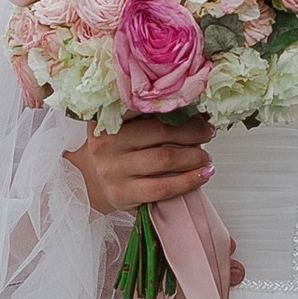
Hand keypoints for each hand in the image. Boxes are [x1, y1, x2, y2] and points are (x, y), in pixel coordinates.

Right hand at [68, 114, 214, 219]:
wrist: (90, 181)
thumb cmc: (115, 149)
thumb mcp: (121, 125)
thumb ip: (148, 115)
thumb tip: (196, 110)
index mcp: (106, 117)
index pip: (144, 105)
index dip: (175, 104)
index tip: (197, 106)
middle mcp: (106, 142)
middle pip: (160, 131)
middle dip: (192, 131)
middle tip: (208, 132)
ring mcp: (113, 169)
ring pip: (164, 158)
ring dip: (193, 156)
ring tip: (205, 156)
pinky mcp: (122, 193)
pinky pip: (163, 187)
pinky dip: (188, 181)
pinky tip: (202, 175)